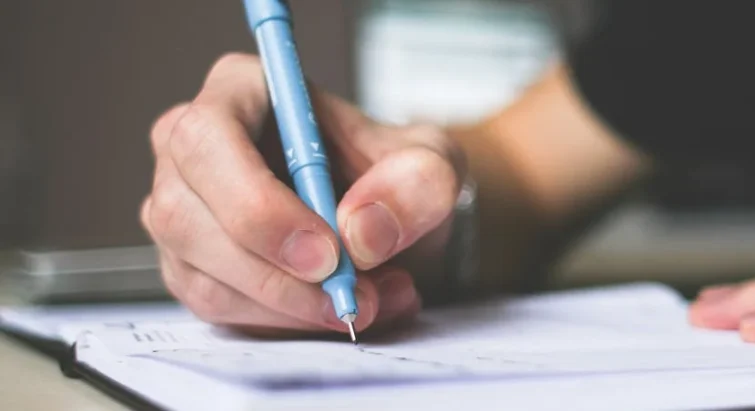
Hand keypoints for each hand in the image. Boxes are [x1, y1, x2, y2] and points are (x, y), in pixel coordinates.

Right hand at [141, 54, 465, 335]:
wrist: (390, 218)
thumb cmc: (395, 174)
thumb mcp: (433, 163)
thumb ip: (417, 182)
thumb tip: (362, 232)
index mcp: (241, 90)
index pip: (208, 139)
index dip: (258, 204)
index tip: (326, 253)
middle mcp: (192, 148)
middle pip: (187, 217)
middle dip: (277, 274)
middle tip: (351, 296)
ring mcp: (182, 210)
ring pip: (204, 276)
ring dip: (292, 307)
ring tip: (370, 300)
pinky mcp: (191, 267)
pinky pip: (219, 309)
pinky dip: (285, 322)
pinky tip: (339, 308)